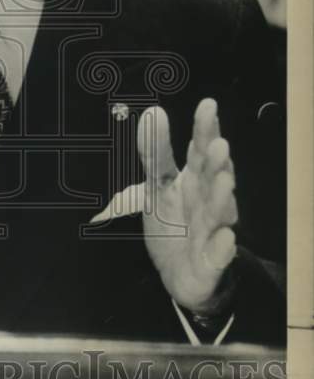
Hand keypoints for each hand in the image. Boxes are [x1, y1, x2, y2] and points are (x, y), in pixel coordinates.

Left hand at [137, 98, 237, 314]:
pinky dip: (222, 248)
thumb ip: (154, 153)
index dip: (204, 129)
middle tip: (219, 144)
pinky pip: (218, 256)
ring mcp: (212, 231)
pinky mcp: (211, 262)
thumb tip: (153, 111)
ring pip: (219, 214)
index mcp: (195, 180)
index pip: (199, 151)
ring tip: (224, 182)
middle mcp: (208, 201)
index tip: (207, 104)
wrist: (180, 273)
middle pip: (213, 179)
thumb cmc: (174, 222)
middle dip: (217, 163)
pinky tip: (225, 238)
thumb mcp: (156, 186)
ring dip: (223, 199)